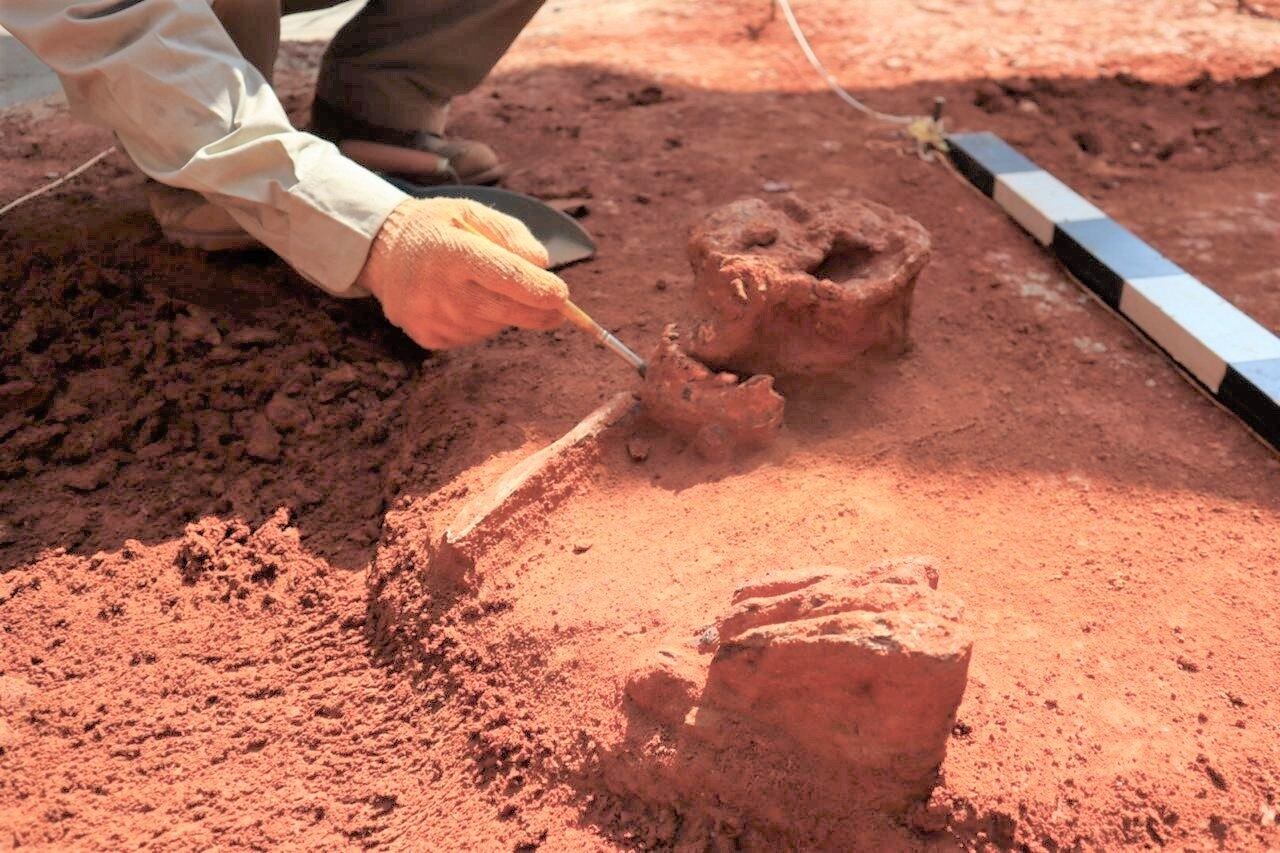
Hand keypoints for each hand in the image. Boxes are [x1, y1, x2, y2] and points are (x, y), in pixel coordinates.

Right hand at [358, 198, 567, 348]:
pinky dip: (480, 323)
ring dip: (504, 313)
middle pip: (501, 309)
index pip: (499, 273)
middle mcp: (436, 286)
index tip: (562, 295)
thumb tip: (542, 264)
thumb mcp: (470, 212)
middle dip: (536, 311)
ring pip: (490, 324)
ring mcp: (429, 316)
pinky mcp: (427, 336)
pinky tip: (464, 303)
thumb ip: (510, 233)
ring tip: (484, 288)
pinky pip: (472, 336)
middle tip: (559, 309)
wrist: (383, 253)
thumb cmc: (438, 229)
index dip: (534, 287)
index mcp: (449, 248)